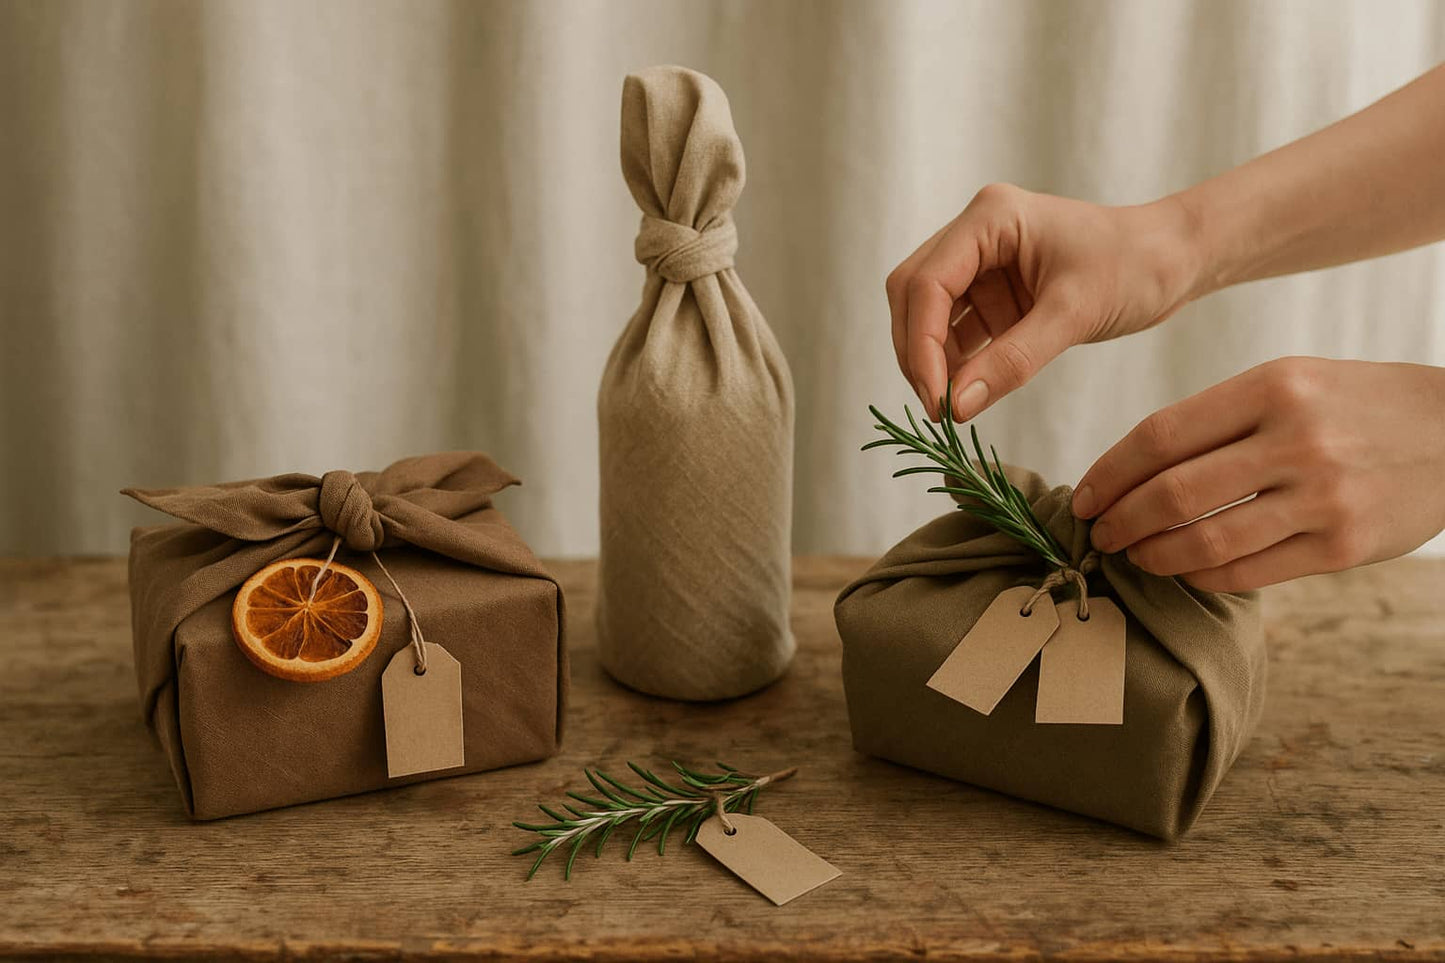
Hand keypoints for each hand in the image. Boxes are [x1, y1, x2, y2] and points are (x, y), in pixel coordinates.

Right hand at [886, 183, 1199, 420]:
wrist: (1177, 259)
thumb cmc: (1137, 266)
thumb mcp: (1075, 314)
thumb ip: (1013, 360)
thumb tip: (956, 406)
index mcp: (989, 218)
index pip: (927, 283)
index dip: (920, 344)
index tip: (935, 400)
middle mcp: (976, 234)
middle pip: (913, 294)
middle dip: (917, 352)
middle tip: (938, 408)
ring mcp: (981, 263)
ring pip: (927, 315)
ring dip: (933, 361)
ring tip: (952, 406)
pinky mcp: (993, 292)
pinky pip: (956, 330)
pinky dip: (955, 363)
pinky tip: (965, 393)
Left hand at [1074, 357, 1444, 590]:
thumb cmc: (1351, 406)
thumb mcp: (1288, 383)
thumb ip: (1216, 420)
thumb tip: (1131, 472)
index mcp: (1270, 387)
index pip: (1159, 437)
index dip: (1108, 473)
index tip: (1084, 496)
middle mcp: (1295, 439)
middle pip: (1172, 494)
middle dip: (1120, 521)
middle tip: (1100, 534)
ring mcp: (1322, 496)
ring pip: (1205, 542)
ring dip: (1154, 556)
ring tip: (1136, 555)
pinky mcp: (1343, 545)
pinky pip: (1248, 572)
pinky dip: (1203, 576)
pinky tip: (1187, 570)